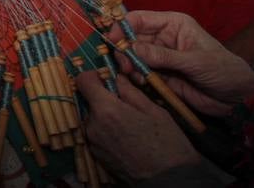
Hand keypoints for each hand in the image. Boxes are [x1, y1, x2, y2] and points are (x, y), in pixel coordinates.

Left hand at [77, 72, 203, 182]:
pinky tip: (125, 138)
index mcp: (106, 110)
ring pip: (93, 118)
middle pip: (90, 101)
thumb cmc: (167, 144)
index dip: (93, 76)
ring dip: (105, 117)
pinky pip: (96, 134)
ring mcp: (93, 142)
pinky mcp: (96, 155)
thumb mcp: (153, 110)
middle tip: (126, 106)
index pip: (83, 81)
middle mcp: (93, 125)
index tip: (105, 78)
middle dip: (104, 100)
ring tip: (129, 126)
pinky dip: (106, 131)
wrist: (170, 181)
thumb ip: (130, 91)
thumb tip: (116, 77)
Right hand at [114, 10, 253, 116]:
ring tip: (133, 76)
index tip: (112, 40)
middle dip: (124, 50)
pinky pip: (141, 73)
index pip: (139, 19)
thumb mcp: (194, 61)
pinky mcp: (162, 76)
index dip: (122, 27)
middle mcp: (163, 38)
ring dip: (129, 65)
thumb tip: (131, 49)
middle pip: (132, 38)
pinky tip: (141, 83)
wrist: (239, 98)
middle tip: (124, 65)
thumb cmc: (223, 70)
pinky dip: (136, 78)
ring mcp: (161, 57)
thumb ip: (162, 55)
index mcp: (173, 24)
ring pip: (134, 57)